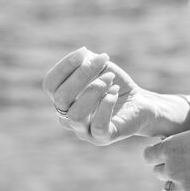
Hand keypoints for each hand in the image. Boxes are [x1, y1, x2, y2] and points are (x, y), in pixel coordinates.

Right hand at [42, 46, 157, 145]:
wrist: (139, 102)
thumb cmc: (114, 84)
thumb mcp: (99, 68)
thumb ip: (86, 61)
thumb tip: (81, 57)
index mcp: (62, 100)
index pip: (50, 84)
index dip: (64, 66)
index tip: (85, 52)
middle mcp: (67, 118)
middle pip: (61, 98)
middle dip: (82, 75)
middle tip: (104, 62)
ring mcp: (83, 131)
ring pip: (76, 114)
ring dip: (94, 90)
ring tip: (110, 79)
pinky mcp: (102, 138)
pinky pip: (98, 125)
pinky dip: (106, 104)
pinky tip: (114, 92)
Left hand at [143, 106, 189, 190]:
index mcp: (171, 148)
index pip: (148, 155)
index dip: (156, 151)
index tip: (166, 149)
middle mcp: (173, 169)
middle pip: (158, 172)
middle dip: (167, 166)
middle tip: (183, 159)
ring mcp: (185, 186)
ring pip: (170, 188)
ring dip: (178, 181)